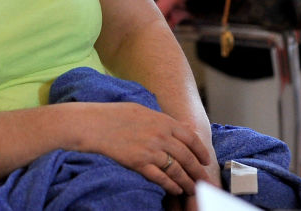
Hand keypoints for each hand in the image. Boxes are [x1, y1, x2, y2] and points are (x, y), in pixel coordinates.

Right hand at [77, 102, 211, 196]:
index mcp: (163, 121)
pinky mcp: (139, 163)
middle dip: (198, 170)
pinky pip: (160, 177)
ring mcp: (151, 150)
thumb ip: (163, 120)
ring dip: (187, 181)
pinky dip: (170, 185)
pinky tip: (175, 189)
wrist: (95, 124)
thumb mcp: (144, 111)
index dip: (200, 150)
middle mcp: (161, 136)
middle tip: (204, 179)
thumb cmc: (116, 115)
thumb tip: (179, 126)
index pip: (190, 137)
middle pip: (186, 156)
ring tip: (192, 189)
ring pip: (176, 169)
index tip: (205, 159)